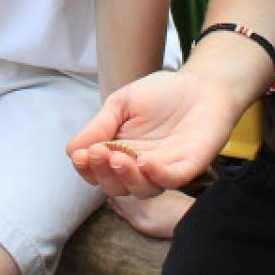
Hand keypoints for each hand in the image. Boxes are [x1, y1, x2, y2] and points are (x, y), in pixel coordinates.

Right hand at [65, 70, 243, 198]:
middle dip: (103, 173)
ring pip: (142, 190)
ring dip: (127, 178)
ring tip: (119, 158)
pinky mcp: (188, 167)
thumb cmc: (163, 93)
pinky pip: (172, 180)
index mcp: (120, 152)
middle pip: (116, 186)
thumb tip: (72, 150)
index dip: (87, 168)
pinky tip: (146, 163)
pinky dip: (158, 175)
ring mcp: (164, 169)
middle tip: (98, 153)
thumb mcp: (122, 103)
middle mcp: (140, 167)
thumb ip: (100, 125)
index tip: (80, 154)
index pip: (98, 172)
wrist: (203, 84)